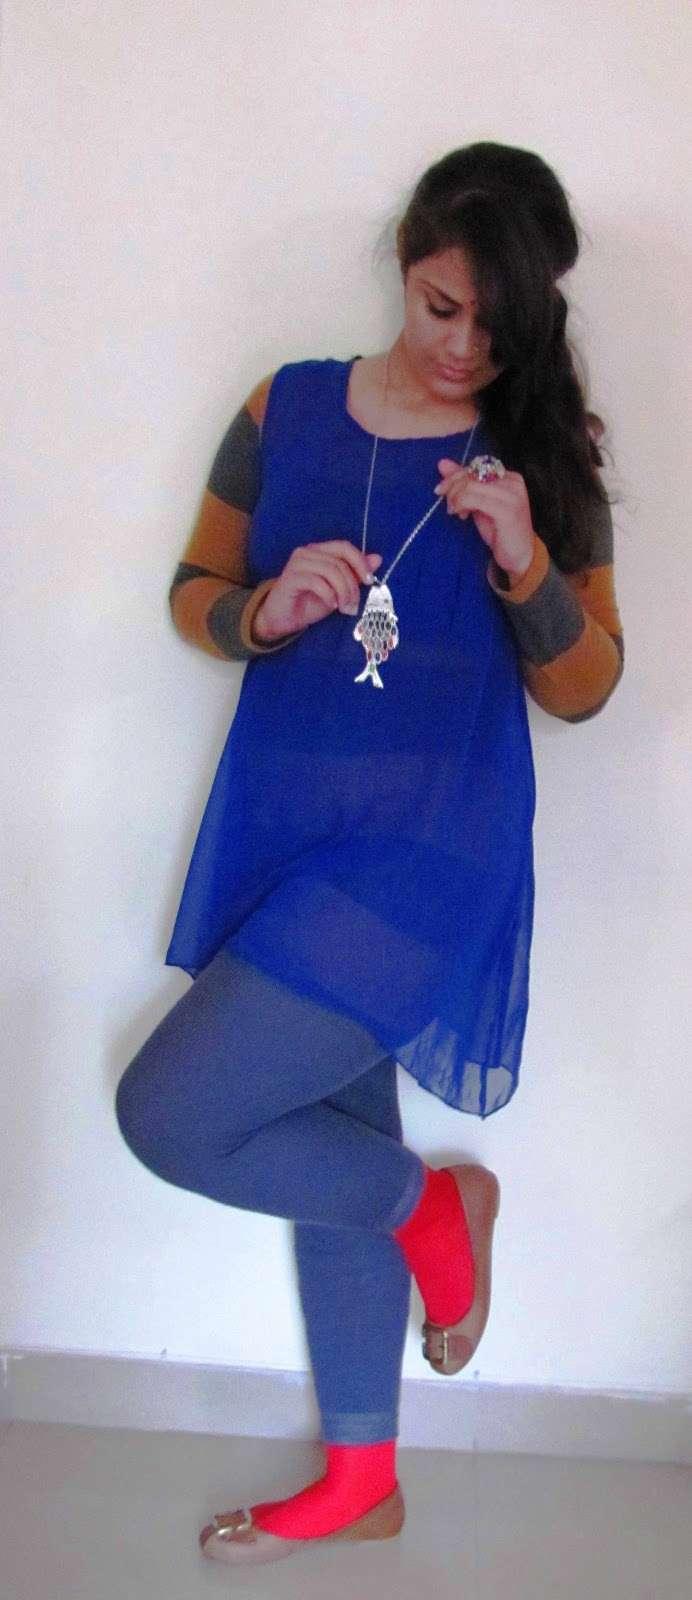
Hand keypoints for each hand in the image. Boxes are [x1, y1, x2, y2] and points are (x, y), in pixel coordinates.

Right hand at [252, 541, 382, 641]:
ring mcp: (298, 563)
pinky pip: (317, 582)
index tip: (370, 581)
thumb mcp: (338, 590)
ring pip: (330, 571)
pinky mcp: (290, 577)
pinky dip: (328, 595)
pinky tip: (331, 605)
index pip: (344, 547)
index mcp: (320, 551)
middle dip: (352, 585)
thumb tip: (377, 559)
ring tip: (345, 608)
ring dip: (343, 592)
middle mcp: (308, 552)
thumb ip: (355, 574)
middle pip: (339, 561)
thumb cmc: (309, 603)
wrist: (282, 620)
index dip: (360, 562)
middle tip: (354, 605)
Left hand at [434, 459, 535, 580]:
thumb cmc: (500, 531)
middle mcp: (513, 482)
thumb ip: (464, 483)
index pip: (476, 466)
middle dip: (452, 486)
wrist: (520, 556)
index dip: (455, 475)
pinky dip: (461, 504)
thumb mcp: (479, 503)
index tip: (442, 490)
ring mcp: (511, 495)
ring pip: (471, 485)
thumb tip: (442, 463)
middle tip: (447, 503)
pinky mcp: (506, 510)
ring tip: (454, 511)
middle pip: (472, 473)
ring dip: (456, 498)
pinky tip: (461, 515)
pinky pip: (474, 499)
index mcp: (509, 477)